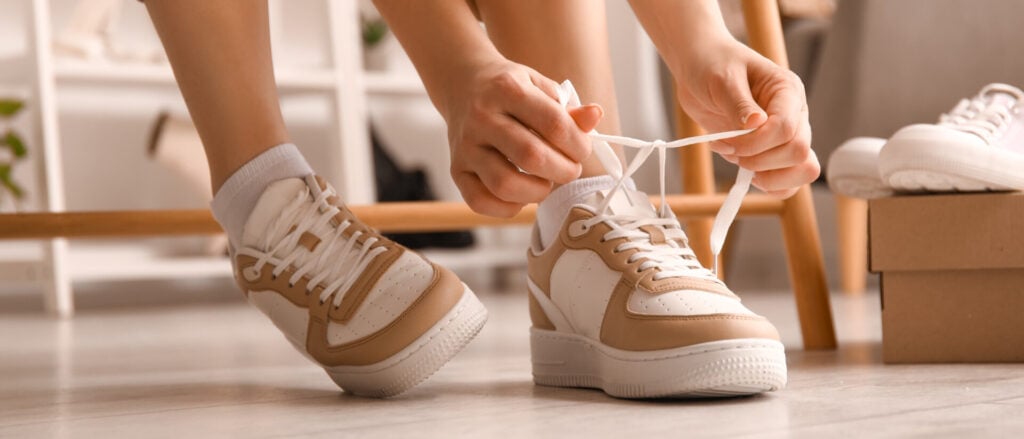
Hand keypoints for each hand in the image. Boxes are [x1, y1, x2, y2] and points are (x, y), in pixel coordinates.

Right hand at [442, 59, 602, 216]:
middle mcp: (482, 117)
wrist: (462, 84)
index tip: (582, 149)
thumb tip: (595, 117)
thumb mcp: (540, 86)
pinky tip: (521, 195)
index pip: (554, 124)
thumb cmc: (510, 90)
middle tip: (570, 169)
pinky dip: (508, 207)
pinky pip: (481, 201)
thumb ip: (568, 108)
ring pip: (505, 184)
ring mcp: (466, 146)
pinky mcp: (456, 169)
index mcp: (507, 89)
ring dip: (537, 192)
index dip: (578, 144)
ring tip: (546, 182)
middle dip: (563, 170)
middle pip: (531, 156)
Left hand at [674, 39, 818, 198]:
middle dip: (760, 160)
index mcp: (787, 91)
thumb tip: (757, 124)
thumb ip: (739, 103)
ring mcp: (785, 134)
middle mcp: (794, 113)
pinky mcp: (772, 150)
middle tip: (731, 149)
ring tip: (738, 161)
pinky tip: (743, 171)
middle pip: (798, 152)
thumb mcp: (722, 79)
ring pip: (802, 169)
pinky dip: (768, 184)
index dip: (757, 143)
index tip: (729, 141)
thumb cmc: (712, 65)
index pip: (786, 128)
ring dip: (767, 175)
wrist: (700, 68)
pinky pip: (787, 179)